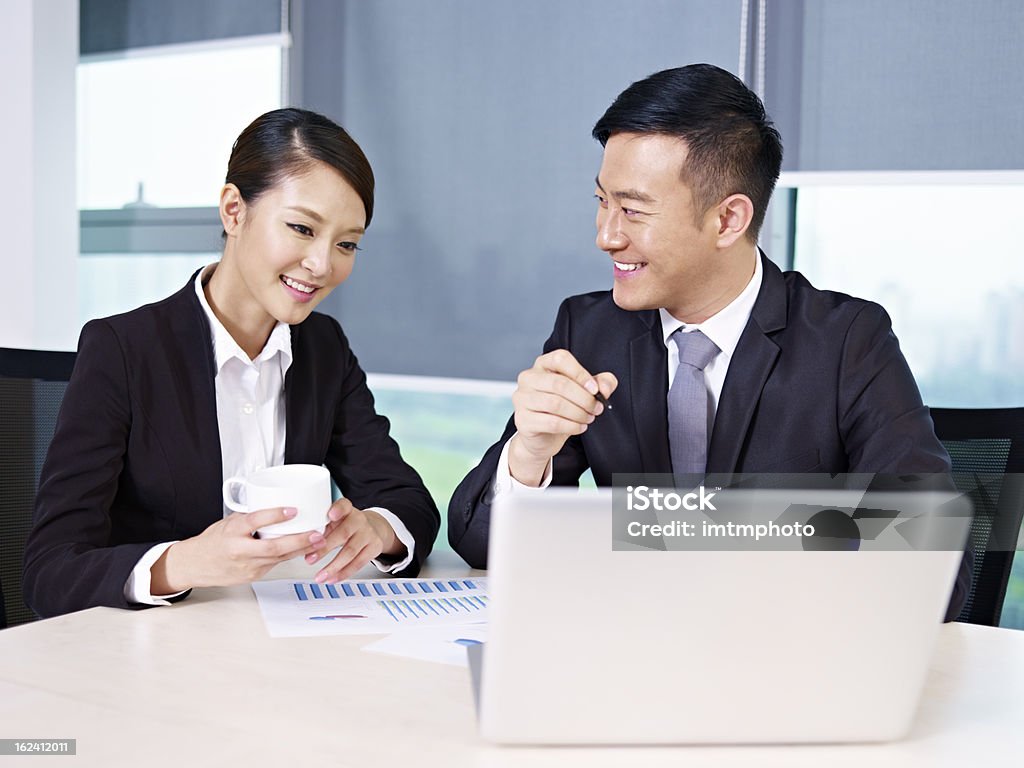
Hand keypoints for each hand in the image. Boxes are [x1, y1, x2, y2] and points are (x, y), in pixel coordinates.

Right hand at [153, 507, 324, 592]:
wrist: (195, 565)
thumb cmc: (212, 541)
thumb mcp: (228, 522)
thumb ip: (250, 516)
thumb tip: (275, 503)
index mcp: (231, 532)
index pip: (254, 521)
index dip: (275, 515)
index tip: (293, 510)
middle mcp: (239, 550)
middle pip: (273, 547)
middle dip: (298, 541)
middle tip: (316, 533)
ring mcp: (247, 566)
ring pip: (279, 558)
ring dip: (301, 549)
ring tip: (318, 540)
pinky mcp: (253, 576)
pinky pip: (275, 565)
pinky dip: (290, 556)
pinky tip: (303, 549)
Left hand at [303, 499, 403, 583]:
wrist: (372, 528)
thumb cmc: (345, 525)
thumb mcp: (334, 521)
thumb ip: (321, 528)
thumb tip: (302, 543)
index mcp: (347, 509)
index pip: (344, 505)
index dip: (338, 509)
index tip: (330, 515)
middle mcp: (359, 520)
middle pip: (343, 533)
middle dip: (325, 548)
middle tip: (309, 560)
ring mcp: (369, 533)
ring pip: (350, 551)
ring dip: (333, 566)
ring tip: (320, 576)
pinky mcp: (375, 547)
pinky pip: (359, 563)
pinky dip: (344, 573)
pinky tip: (333, 579)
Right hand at [508, 349, 617, 485]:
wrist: (542, 437)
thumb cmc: (563, 409)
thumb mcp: (584, 392)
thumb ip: (600, 383)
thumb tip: (604, 387)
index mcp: (542, 364)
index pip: (560, 359)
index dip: (580, 373)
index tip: (595, 389)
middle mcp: (528, 378)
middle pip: (559, 383)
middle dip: (584, 398)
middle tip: (597, 408)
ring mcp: (522, 399)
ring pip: (555, 404)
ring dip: (578, 413)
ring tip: (589, 418)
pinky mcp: (523, 420)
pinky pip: (551, 422)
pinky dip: (571, 426)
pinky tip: (580, 427)